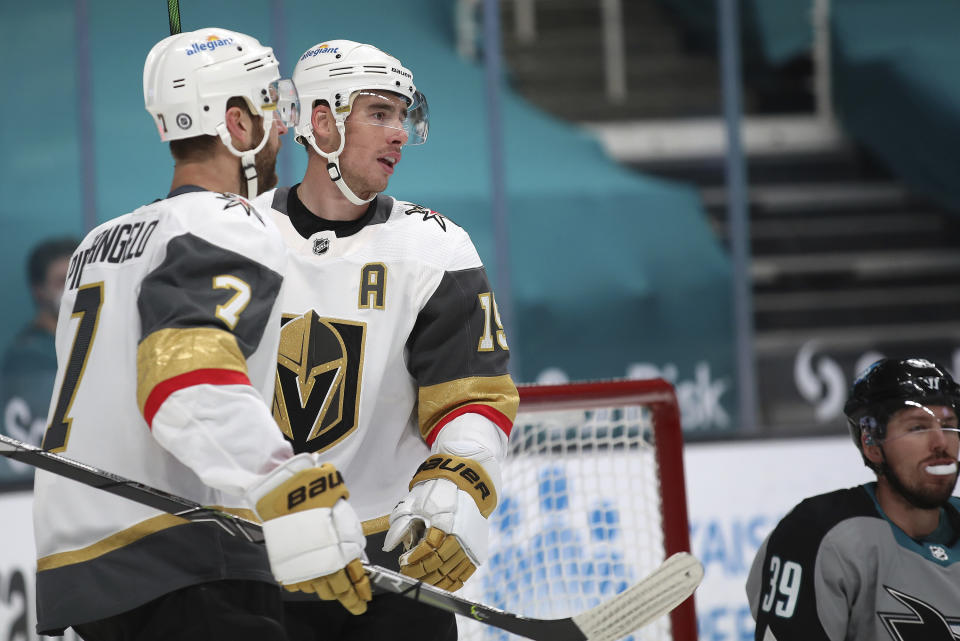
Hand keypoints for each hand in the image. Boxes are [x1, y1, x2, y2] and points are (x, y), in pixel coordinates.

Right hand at [247, 454, 371, 613]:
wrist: (290, 494)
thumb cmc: (320, 500)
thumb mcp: (346, 519)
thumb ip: (351, 543)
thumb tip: (355, 559)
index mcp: (338, 556)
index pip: (354, 583)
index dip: (360, 594)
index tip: (365, 600)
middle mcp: (320, 567)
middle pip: (337, 592)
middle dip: (348, 597)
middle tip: (355, 600)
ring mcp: (301, 569)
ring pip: (318, 590)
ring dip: (327, 588)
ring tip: (333, 582)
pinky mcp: (285, 567)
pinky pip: (298, 585)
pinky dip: (307, 581)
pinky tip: (312, 573)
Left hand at [383, 455, 496, 590]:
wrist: (466, 485)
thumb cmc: (436, 493)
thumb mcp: (414, 502)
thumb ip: (401, 524)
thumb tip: (388, 546)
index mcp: (444, 519)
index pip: (429, 547)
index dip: (414, 558)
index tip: (402, 561)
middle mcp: (460, 533)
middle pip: (439, 562)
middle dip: (420, 572)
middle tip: (407, 573)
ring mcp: (470, 544)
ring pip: (451, 571)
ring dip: (433, 581)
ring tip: (419, 580)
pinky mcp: (476, 551)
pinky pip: (465, 574)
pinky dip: (451, 583)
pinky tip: (439, 585)